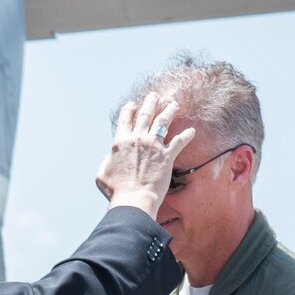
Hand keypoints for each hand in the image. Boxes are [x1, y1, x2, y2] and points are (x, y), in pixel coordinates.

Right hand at [96, 90, 196, 216]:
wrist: (134, 199)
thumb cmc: (116, 190)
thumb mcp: (101, 176)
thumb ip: (104, 163)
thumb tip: (106, 158)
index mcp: (121, 142)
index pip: (125, 120)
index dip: (129, 111)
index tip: (132, 104)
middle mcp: (138, 139)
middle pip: (146, 115)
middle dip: (151, 102)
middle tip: (155, 95)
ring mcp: (153, 145)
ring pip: (163, 122)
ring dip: (169, 110)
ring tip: (174, 104)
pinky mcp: (167, 155)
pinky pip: (179, 142)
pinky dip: (187, 135)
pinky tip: (193, 130)